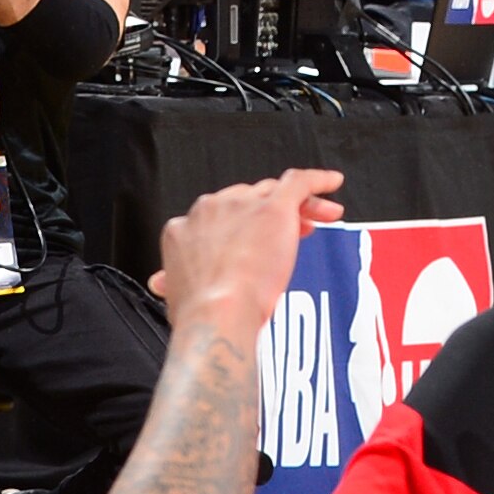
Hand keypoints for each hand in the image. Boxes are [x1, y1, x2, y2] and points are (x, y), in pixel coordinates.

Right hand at [158, 167, 344, 341]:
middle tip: (296, 232)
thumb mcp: (179, 292)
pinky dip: (317, 180)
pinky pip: (299, 182)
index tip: (258, 243)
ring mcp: (242, 205)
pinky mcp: (273, 207)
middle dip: (271, 215)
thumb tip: (162, 283)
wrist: (216, 314)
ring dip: (299, 203)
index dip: (243, 226)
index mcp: (186, 227)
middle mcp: (211, 209)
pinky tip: (332, 182)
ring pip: (275, 192)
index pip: (220, 216)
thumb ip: (173, 280)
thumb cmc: (200, 312)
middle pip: (249, 199)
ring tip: (321, 216)